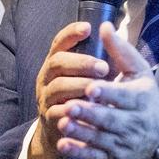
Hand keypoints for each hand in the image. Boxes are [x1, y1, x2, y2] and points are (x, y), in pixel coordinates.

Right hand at [29, 22, 109, 158]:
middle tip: (103, 67)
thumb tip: (112, 31)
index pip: (60, 42)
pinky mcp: (49, 117)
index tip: (88, 28)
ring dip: (78, 85)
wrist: (67, 130)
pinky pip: (57, 111)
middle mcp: (47, 76)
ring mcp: (46, 96)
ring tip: (97, 88)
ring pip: (58, 86)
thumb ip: (99, 56)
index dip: (71, 33)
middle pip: (58, 62)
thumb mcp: (88, 74)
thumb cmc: (82, 95)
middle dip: (81, 62)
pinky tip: (86, 110)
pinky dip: (71, 110)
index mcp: (57, 61)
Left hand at [56, 21, 158, 158]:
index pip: (124, 96)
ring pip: (101, 139)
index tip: (91, 88)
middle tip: (70, 104)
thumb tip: (104, 25)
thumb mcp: (138, 72)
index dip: (108, 93)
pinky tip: (64, 144)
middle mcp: (135, 124)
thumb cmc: (144, 97)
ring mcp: (125, 144)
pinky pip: (96, 157)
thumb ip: (120, 50)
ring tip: (62, 122)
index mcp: (141, 99)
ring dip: (81, 132)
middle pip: (111, 120)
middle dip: (90, 113)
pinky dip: (80, 151)